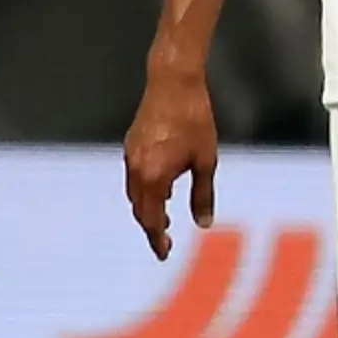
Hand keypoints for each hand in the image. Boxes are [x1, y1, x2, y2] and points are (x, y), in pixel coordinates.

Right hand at [122, 65, 219, 260]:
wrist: (173, 84)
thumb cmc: (195, 120)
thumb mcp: (206, 160)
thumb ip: (203, 195)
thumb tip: (204, 223)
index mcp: (154, 176)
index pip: (152, 218)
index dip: (158, 238)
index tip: (164, 254)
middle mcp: (136, 169)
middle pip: (140, 210)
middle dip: (151, 229)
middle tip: (165, 244)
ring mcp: (130, 156)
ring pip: (135, 194)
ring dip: (147, 210)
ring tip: (164, 222)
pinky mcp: (131, 145)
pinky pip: (134, 178)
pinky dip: (144, 191)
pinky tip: (161, 192)